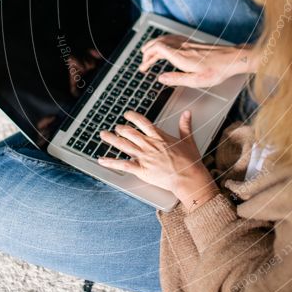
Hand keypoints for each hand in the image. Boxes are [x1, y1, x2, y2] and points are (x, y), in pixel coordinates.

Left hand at [98, 110, 218, 207]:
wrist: (187, 177)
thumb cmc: (190, 161)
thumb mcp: (188, 140)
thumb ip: (185, 125)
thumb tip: (187, 113)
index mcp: (159, 137)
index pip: (143, 122)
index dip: (133, 117)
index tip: (127, 114)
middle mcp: (149, 145)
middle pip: (130, 132)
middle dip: (120, 128)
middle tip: (115, 127)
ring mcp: (144, 157)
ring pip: (123, 145)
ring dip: (111, 139)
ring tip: (103, 135)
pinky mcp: (141, 169)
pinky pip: (123, 164)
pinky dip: (111, 162)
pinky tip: (102, 160)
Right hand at [140, 34, 257, 88]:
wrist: (233, 59)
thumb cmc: (217, 71)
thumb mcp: (196, 81)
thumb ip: (176, 79)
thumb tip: (161, 78)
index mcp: (181, 57)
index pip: (158, 49)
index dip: (148, 56)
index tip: (143, 65)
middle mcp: (182, 47)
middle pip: (159, 43)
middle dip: (148, 52)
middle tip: (143, 62)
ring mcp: (188, 43)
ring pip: (166, 40)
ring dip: (154, 45)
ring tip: (148, 51)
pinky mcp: (193, 43)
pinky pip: (174, 38)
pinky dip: (164, 41)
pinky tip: (165, 45)